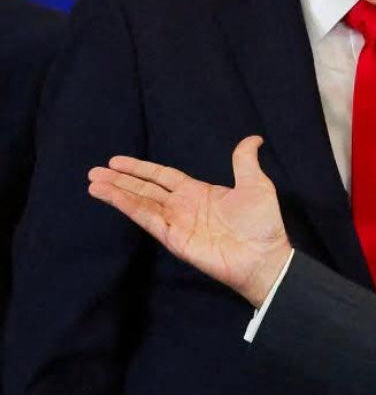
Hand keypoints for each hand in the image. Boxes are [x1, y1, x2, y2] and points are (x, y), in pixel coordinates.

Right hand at [88, 136, 292, 306]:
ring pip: (140, 202)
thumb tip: (254, 138)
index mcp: (198, 192)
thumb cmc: (262, 223)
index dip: (141, 168)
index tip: (116, 161)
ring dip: (117, 192)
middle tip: (95, 170)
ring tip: (93, 182)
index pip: (162, 176)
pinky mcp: (173, 238)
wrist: (263, 255)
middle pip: (145, 188)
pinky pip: (147, 218)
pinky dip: (127, 206)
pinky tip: (110, 196)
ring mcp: (176, 222)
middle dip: (121, 179)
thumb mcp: (256, 184)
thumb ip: (245, 161)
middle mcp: (183, 206)